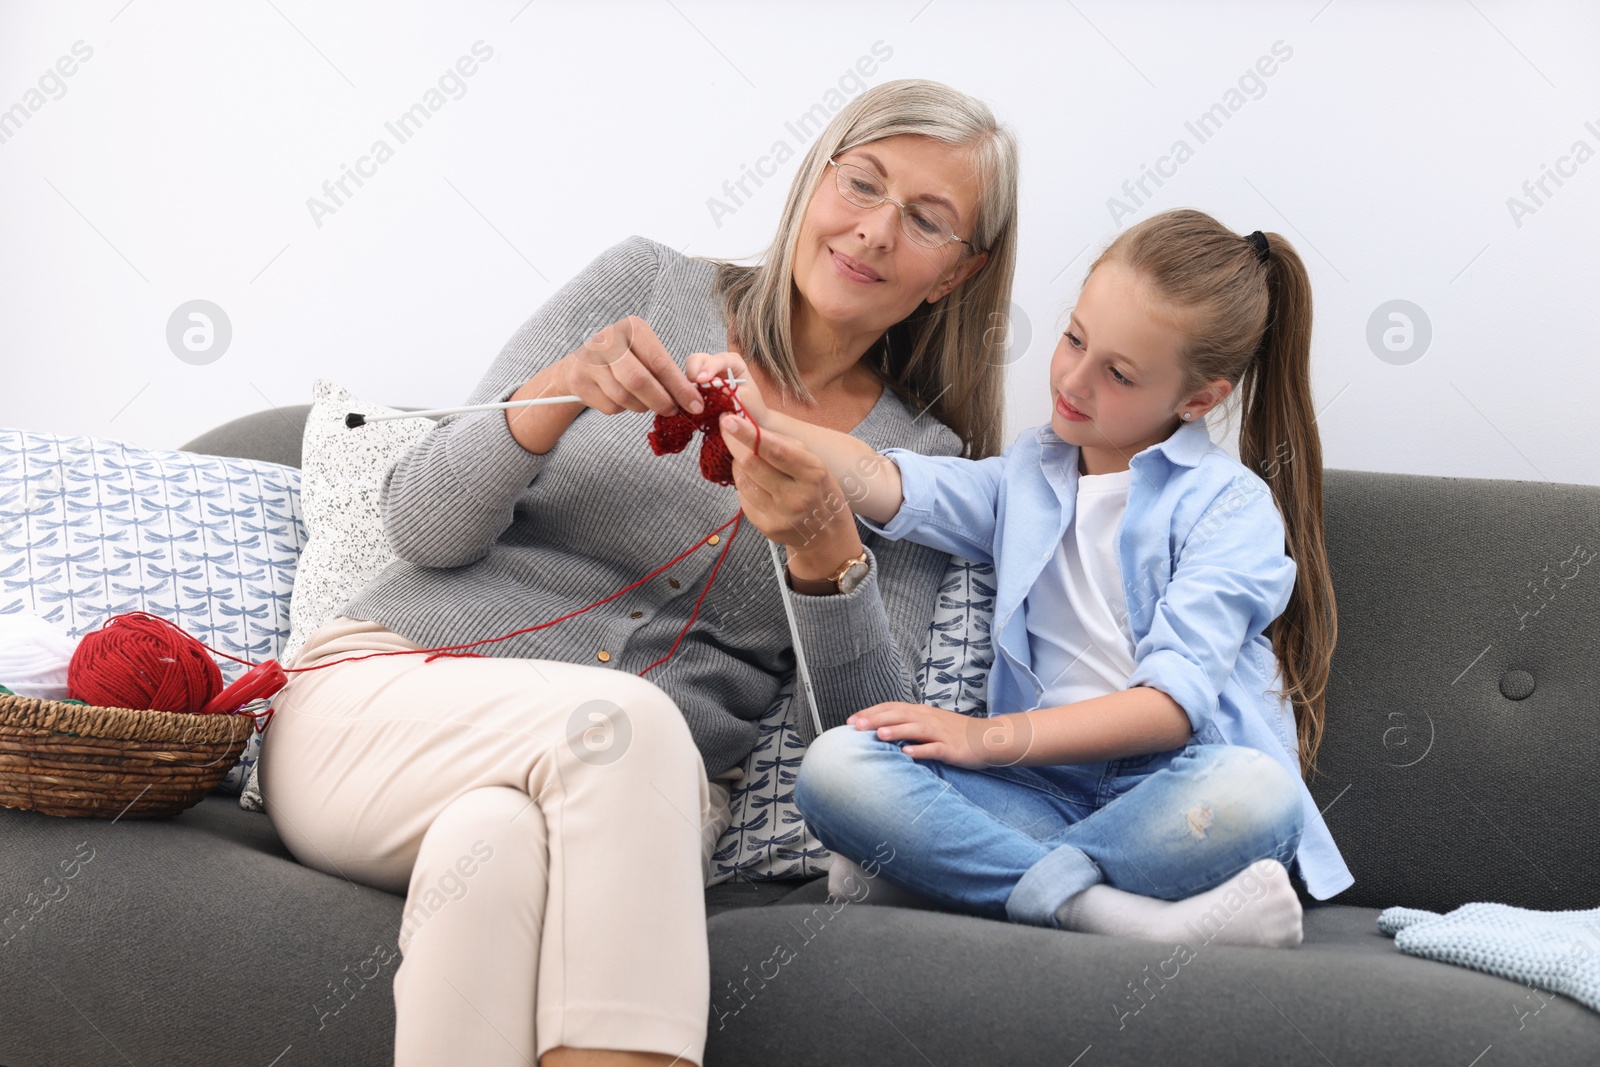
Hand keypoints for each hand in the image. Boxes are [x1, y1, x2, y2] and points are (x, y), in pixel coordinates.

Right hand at [556, 315, 706, 416]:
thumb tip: (692, 401)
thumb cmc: (626, 360)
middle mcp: (608, 340)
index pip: (660, 362)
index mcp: (632, 328)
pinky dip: (622, 409)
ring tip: (644, 401)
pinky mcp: (578, 381)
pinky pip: (610, 407)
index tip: (695, 405)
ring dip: (641, 406)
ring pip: (624, 397)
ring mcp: (590, 360)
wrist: (582, 364)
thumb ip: (667, 374)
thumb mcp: (646, 355)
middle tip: (672, 411)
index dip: (680, 387)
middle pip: (639, 380)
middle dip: (660, 401)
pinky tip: (620, 398)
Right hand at [684, 349, 769, 426]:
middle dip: (693, 373)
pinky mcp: (698, 387)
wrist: (751, 421)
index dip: (709, 368)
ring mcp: (705, 376)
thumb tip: (710, 385)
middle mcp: (717, 365)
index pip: (718, 359)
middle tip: (694, 392)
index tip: (701, 380)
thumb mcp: (745, 400)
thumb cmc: (752, 408)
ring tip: (693, 401)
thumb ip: (729, 391)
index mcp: (733, 362)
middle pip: (697, 360)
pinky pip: (686, 386)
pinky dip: (685, 394)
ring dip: (688, 386)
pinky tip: (689, 405)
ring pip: (688, 372)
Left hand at [717, 411, 854, 553]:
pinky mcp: (766, 527)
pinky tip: (755, 481)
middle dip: (734, 442)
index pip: (775, 450)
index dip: (748, 434)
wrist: (827, 533)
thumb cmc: (819, 489)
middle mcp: (796, 497)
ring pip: (743, 479)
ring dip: (739, 463)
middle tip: (727, 426)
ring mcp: (780, 515)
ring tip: (748, 457)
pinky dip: (744, 483)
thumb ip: (784, 445)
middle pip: (752, 464)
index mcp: (812, 474)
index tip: (728, 419)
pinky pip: (743, 497)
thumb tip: (748, 425)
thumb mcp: (814, 463)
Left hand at [847, 702, 1001, 767]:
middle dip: (876, 719)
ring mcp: (940, 733)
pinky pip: (934, 748)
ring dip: (897, 731)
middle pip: (900, 714)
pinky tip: (907, 754)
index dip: (871, 712)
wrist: (986, 737)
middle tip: (856, 726)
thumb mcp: (928, 724)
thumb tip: (879, 729)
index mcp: (920, 712)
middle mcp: (928, 719)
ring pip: (916, 729)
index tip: (851, 721)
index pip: (891, 707)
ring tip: (879, 735)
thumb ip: (907, 724)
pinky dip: (921, 750)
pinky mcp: (951, 748)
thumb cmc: (953, 733)